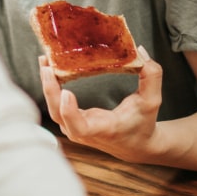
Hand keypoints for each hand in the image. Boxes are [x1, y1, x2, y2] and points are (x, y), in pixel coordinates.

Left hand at [39, 47, 164, 162]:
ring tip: (44, 61)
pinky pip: (56, 105)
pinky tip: (48, 67)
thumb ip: (151, 76)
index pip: (80, 127)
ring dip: (47, 86)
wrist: (136, 145)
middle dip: (50, 91)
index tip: (66, 93)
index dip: (70, 112)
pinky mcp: (71, 121)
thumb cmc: (143, 123)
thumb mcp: (152, 101)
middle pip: (59, 115)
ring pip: (54, 110)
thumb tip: (139, 50)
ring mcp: (74, 127)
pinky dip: (50, 87)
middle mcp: (84, 131)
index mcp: (103, 129)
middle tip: (47, 66)